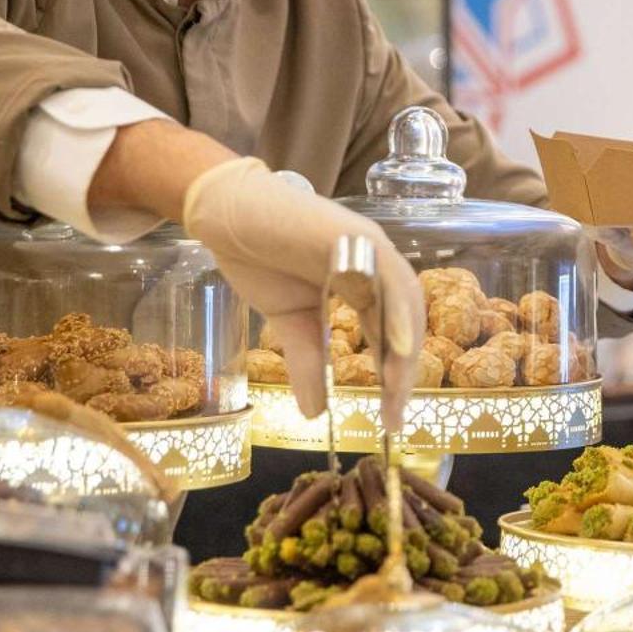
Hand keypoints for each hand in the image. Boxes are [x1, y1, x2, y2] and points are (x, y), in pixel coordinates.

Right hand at [183, 158, 425, 426]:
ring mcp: (368, 247)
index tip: (390, 418)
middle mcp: (376, 266)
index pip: (392, 335)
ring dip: (404, 347)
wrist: (227, 213)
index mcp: (366, 286)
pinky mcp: (355, 234)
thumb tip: (314, 415)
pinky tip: (396, 341)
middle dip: (403, 371)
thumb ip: (307, 361)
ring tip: (397, 390)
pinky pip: (386, 273)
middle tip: (395, 416)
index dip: (395, 377)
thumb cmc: (261, 259)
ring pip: (404, 300)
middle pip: (405, 322)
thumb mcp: (291, 323)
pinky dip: (397, 307)